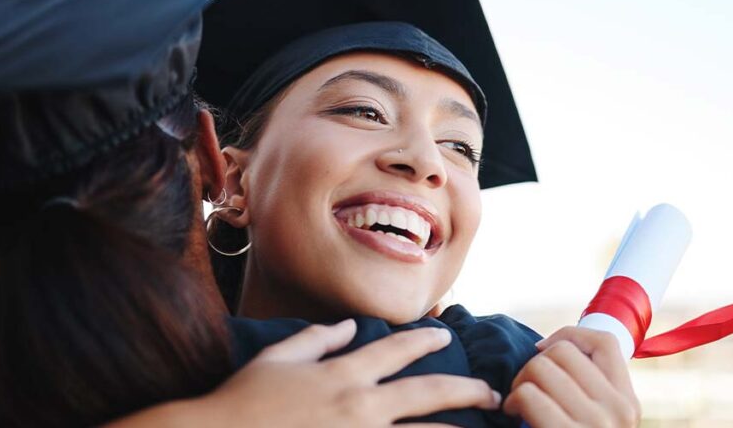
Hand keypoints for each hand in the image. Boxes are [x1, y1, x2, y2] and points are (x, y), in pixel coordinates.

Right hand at [105, 320, 500, 426]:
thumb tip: (344, 326)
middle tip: (491, 393)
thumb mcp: (276, 357)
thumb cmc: (242, 399)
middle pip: (426, 393)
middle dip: (464, 390)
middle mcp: (360, 406)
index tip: (444, 338)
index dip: (425, 341)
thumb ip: (316, 338)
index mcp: (343, 374)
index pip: (396, 350)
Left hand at [503, 326, 639, 427]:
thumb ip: (588, 391)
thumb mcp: (596, 418)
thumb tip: (547, 349)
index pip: (605, 341)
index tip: (542, 351)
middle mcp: (619, 411)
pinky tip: (512, 413)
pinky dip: (512, 400)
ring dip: (519, 381)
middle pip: (564, 351)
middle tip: (524, 386)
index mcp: (628, 403)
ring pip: (541, 366)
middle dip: (535, 363)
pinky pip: (528, 394)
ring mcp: (597, 424)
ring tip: (516, 401)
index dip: (567, 335)